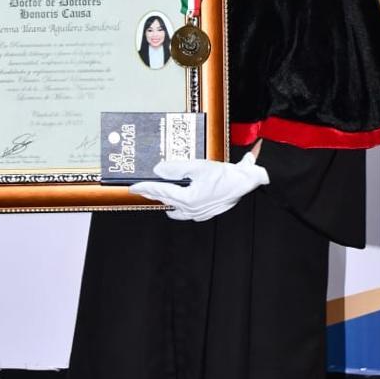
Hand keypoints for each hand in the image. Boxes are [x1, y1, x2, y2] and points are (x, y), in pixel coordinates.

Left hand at [129, 151, 269, 221]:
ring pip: (176, 209)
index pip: (161, 192)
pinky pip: (187, 212)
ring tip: (160, 195)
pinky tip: (180, 202)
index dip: (146, 188)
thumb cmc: (225, 175)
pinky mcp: (206, 212)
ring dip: (167, 202)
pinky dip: (180, 206)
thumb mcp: (198, 166)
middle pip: (166, 201)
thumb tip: (159, 170)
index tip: (134, 187)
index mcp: (188, 199)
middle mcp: (192, 209)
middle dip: (154, 194)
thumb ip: (176, 168)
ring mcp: (199, 212)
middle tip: (142, 189)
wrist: (245, 182)